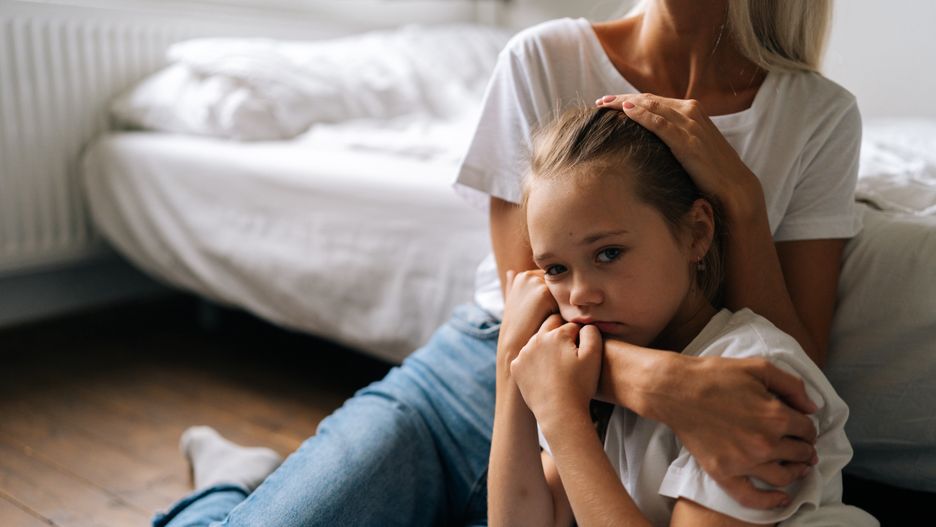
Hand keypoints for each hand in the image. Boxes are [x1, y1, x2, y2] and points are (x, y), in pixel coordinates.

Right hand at [498, 270, 558, 366]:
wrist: (515, 351)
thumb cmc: (518, 330)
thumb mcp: (513, 304)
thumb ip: (514, 287)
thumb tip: (511, 272)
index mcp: (524, 276)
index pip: (553, 283)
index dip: (555, 301)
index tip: (550, 316)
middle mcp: (528, 275)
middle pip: (560, 286)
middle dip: (561, 302)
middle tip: (557, 320)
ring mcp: (535, 282)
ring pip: (564, 294)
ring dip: (565, 308)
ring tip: (556, 323)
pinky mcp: (543, 293)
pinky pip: (565, 302)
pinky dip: (565, 313)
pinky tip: (556, 325)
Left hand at [510, 315, 602, 421]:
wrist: (559, 412)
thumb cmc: (580, 386)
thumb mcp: (594, 356)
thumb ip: (591, 332)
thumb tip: (584, 325)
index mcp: (556, 335)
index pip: (572, 327)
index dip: (580, 338)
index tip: (582, 353)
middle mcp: (537, 339)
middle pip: (551, 326)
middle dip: (561, 334)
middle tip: (569, 353)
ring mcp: (524, 353)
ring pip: (537, 340)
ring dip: (546, 346)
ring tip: (558, 364)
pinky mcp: (516, 367)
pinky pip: (526, 356)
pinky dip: (534, 360)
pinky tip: (544, 372)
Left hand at [595, 93, 761, 214]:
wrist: (733, 185)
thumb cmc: (710, 169)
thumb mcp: (691, 145)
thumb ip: (674, 135)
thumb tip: (651, 137)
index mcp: (691, 110)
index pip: (654, 100)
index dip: (630, 99)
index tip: (610, 102)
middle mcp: (691, 112)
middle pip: (649, 100)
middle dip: (622, 99)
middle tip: (601, 102)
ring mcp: (690, 124)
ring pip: (652, 107)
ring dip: (626, 104)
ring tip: (605, 105)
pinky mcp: (687, 140)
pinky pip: (660, 123)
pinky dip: (642, 116)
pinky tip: (626, 112)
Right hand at [651, 352, 818, 508]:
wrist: (675, 390)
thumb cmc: (714, 375)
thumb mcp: (758, 367)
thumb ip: (792, 385)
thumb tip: (813, 408)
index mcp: (776, 416)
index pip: (807, 429)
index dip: (808, 427)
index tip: (801, 426)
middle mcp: (765, 443)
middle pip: (800, 453)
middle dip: (805, 448)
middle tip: (801, 445)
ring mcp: (744, 461)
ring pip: (783, 476)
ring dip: (796, 471)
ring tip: (797, 466)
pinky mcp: (724, 473)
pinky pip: (752, 497)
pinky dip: (771, 502)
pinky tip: (782, 498)